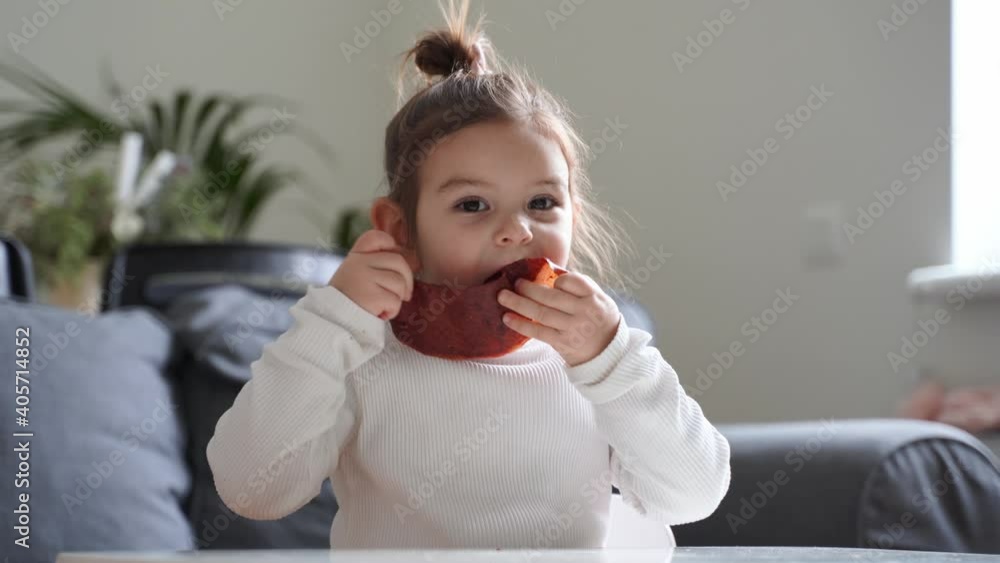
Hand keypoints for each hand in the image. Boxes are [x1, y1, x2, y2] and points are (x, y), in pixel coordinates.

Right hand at [329, 229, 417, 320]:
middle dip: (407, 280)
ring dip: (398, 298)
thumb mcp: (355, 276)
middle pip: (399, 262)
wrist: (332, 322)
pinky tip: (379, 314)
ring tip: (382, 306)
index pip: (376, 237)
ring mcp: (364, 278)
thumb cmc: (349, 301)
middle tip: (403, 294)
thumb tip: (406, 264)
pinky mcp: (372, 296)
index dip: (390, 244)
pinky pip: (395, 301)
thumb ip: (374, 265)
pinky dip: (392, 311)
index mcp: (355, 256)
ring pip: (400, 283)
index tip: (392, 261)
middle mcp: (358, 263)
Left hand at [496, 271, 620, 366]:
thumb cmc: (597, 317)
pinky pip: (538, 332)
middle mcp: (584, 311)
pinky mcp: (562, 343)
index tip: (549, 281)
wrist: (607, 351)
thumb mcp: (597, 297)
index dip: (557, 279)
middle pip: (551, 296)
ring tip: (502, 297)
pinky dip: (521, 324)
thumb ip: (577, 285)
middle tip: (515, 282)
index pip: (571, 281)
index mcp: (593, 296)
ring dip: (518, 304)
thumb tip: (548, 269)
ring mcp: (572, 328)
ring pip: (541, 313)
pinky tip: (507, 318)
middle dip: (528, 288)